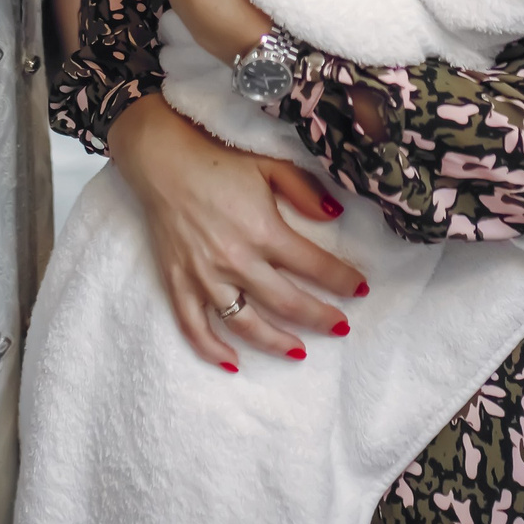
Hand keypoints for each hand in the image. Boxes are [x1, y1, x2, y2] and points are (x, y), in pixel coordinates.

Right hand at [107, 95, 366, 366]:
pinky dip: (212, 350)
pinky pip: (194, 327)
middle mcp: (236, 261)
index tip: (361, 288)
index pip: (315, 266)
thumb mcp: (270, 165)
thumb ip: (305, 191)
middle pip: (287, 303)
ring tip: (299, 352)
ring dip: (276, 343)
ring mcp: (205, 277)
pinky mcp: (178, 283)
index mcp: (263, 231)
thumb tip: (335, 214)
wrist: (162, 161)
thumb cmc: (219, 160)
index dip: (343, 280)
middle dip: (320, 318)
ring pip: (245, 324)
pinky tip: (233, 362)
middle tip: (341, 327)